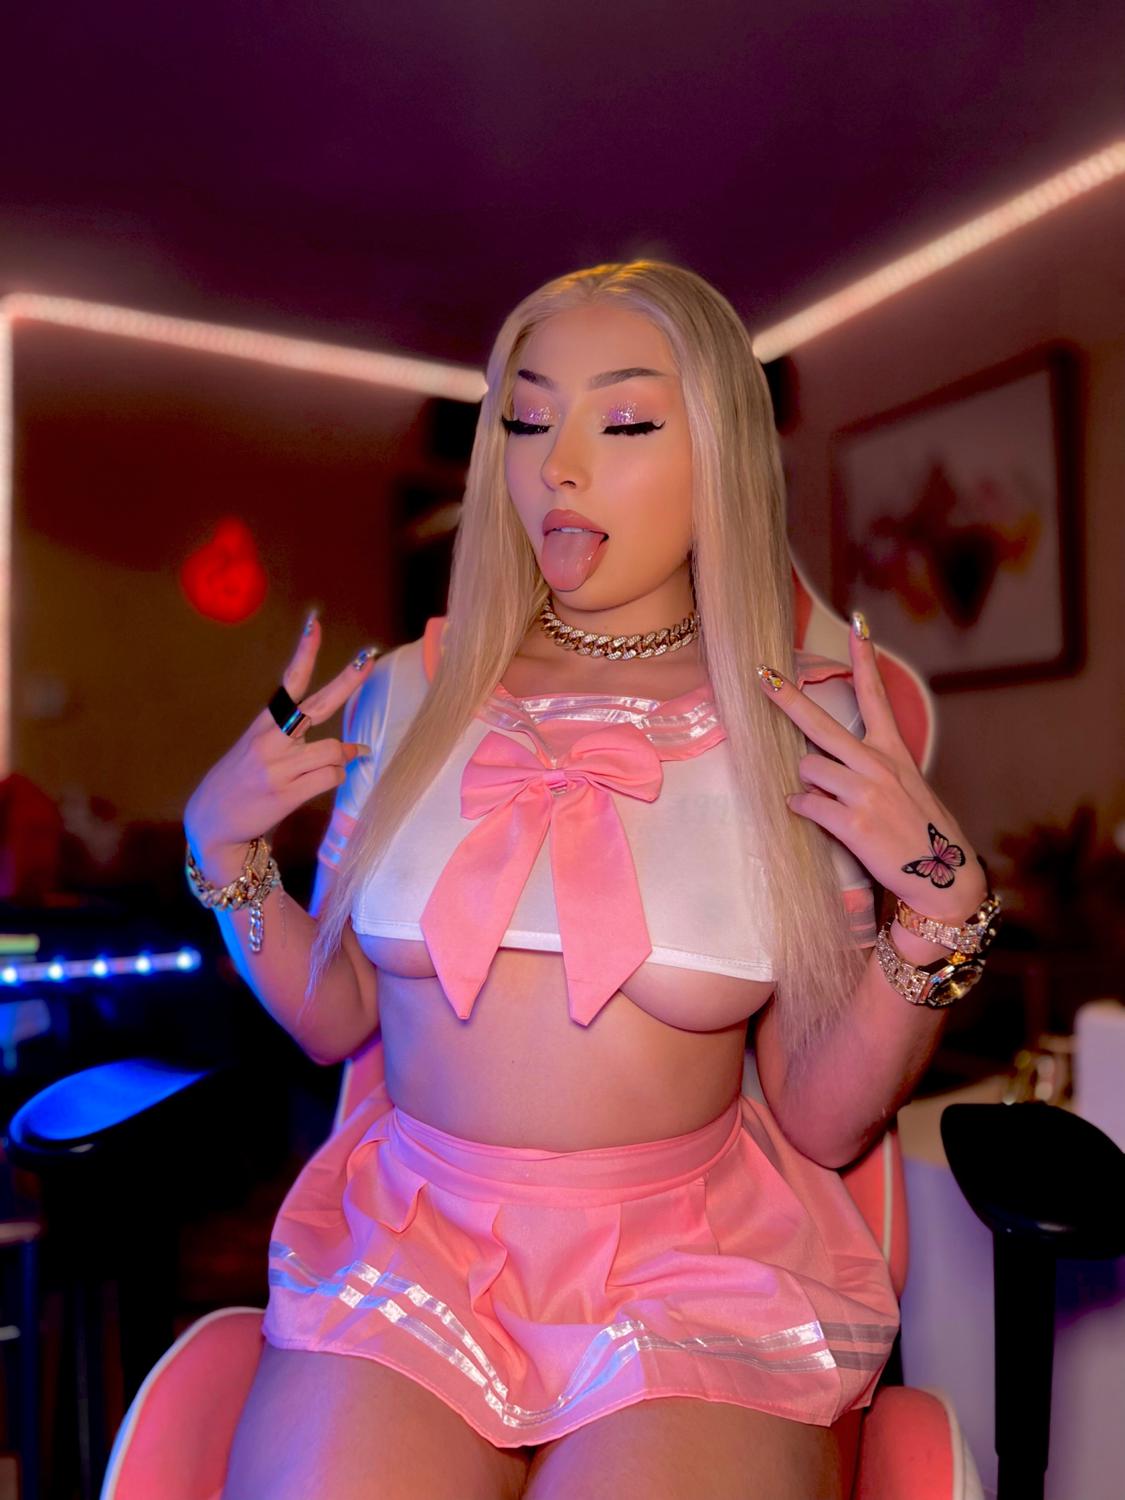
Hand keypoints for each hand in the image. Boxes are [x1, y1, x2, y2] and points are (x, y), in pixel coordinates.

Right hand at [183, 613, 380, 877]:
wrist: (211, 823)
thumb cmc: (240, 783)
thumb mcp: (257, 752)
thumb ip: (298, 744)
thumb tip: (352, 747)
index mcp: (263, 725)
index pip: (289, 683)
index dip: (304, 653)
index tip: (315, 624)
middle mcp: (271, 741)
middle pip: (320, 705)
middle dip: (348, 680)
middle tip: (369, 659)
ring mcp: (279, 767)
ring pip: (335, 749)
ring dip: (343, 757)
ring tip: (339, 761)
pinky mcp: (287, 793)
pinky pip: (331, 777)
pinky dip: (336, 777)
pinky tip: (326, 780)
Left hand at [756, 615, 987, 921]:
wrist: (943, 877)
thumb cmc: (922, 831)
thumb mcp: (908, 785)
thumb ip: (875, 764)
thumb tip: (831, 759)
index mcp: (893, 750)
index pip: (876, 694)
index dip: (864, 656)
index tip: (856, 621)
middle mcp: (877, 764)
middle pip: (820, 723)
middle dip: (786, 698)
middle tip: (761, 676)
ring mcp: (865, 792)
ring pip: (807, 768)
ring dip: (806, 781)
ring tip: (823, 798)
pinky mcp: (853, 823)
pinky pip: (806, 804)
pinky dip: (801, 808)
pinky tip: (808, 813)